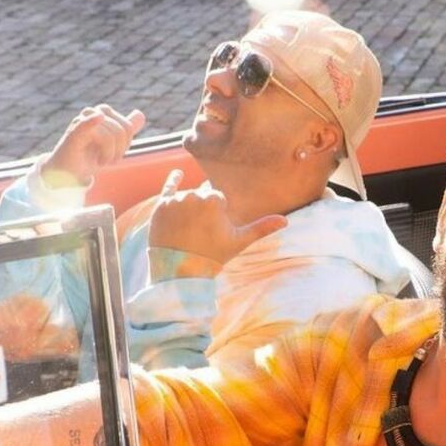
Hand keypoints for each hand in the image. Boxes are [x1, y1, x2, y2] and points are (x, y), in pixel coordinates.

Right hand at [42, 104, 145, 187]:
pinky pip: (85, 124)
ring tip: (99, 161)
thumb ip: (125, 130)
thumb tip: (140, 114)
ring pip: (110, 135)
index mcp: (103, 112)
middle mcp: (92, 113)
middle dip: (119, 150)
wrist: (69, 173)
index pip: (127, 127)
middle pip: (121, 130)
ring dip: (108, 154)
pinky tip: (98, 118)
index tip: (115, 154)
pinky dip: (92, 120)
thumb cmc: (90, 157)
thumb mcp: (113, 144)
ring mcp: (81, 122)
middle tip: (106, 160)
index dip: (126, 144)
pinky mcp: (73, 134)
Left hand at [147, 169, 287, 263]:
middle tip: (200, 234)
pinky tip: (177, 174)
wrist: (180, 271)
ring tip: (187, 232)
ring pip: (188, 198)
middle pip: (202, 197)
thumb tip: (286, 220)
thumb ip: (262, 227)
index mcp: (213, 199)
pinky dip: (173, 181)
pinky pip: (168, 189)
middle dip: (203, 212)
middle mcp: (193, 195)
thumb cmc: (212, 256)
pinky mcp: (160, 207)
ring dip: (189, 210)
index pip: (218, 200)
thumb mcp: (239, 240)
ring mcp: (175, 200)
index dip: (218, 216)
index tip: (212, 232)